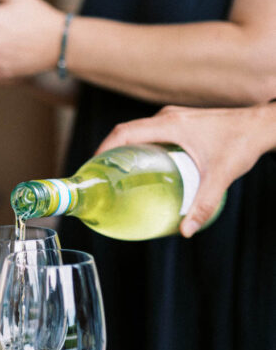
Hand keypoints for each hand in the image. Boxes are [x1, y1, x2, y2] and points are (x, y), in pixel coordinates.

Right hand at [97, 104, 275, 236]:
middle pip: (126, 132)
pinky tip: (143, 168)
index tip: (92, 168)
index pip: (124, 132)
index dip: (103, 148)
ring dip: (124, 149)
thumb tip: (186, 231)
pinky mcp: (181, 122)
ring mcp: (174, 118)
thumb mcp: (220, 176)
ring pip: (138, 132)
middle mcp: (168, 117)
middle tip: (100, 177)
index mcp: (170, 124)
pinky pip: (151, 133)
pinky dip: (140, 147)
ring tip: (115, 174)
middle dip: (108, 152)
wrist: (262, 124)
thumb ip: (203, 204)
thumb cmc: (242, 142)